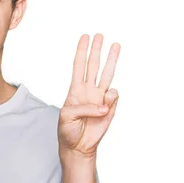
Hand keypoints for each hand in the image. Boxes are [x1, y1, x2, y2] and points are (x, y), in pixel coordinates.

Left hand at [58, 33, 120, 159]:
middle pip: (94, 65)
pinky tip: (105, 107)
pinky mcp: (110, 108)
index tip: (84, 37)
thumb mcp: (67, 116)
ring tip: (116, 46)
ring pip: (108, 74)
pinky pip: (114, 96)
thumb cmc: (68, 130)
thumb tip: (104, 105)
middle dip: (97, 50)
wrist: (78, 147)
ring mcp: (100, 98)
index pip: (79, 65)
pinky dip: (111, 98)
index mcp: (75, 89)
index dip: (81, 51)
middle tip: (100, 35)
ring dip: (111, 60)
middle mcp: (89, 90)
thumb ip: (84, 108)